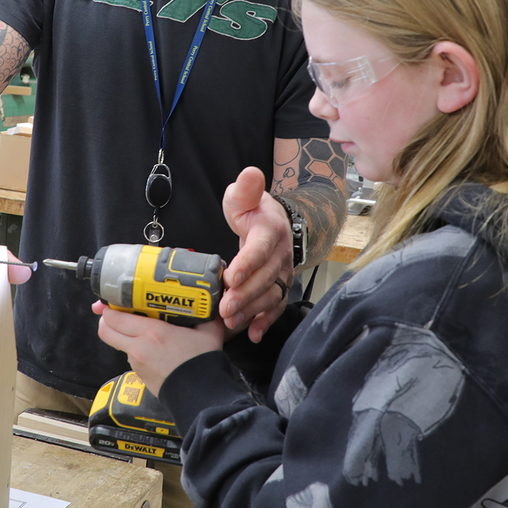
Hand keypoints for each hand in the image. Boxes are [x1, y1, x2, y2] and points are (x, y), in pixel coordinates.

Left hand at [96, 301, 226, 395]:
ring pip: (117, 343)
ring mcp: (136, 362)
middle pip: (105, 330)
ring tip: (139, 328)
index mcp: (152, 331)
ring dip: (121, 334)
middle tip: (117, 312)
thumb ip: (203, 315)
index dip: (110, 307)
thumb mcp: (208, 331)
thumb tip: (206, 305)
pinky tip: (151, 347)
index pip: (115, 316)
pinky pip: (129, 356)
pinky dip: (134, 349)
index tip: (115, 300)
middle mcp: (138, 346)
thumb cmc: (202, 361)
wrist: (200, 394)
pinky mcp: (139, 374)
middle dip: (107, 319)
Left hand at [219, 166, 293, 342]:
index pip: (260, 248)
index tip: (231, 276)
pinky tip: (252, 334)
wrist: (273, 223)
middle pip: (266, 277)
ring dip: (252, 311)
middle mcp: (280, 254)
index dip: (248, 263)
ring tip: (230, 321)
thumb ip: (245, 189)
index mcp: (270, 230)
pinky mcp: (279, 287)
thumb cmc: (253, 211)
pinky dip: (265, 322)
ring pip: (271, 295)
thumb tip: (250, 174)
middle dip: (245, 294)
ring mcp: (282, 273)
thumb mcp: (244, 196)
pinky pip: (275, 307)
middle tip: (224, 307)